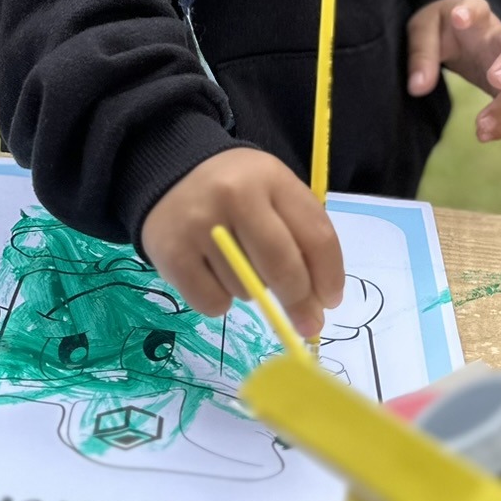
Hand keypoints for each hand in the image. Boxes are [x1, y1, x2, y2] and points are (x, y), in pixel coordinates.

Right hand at [140, 148, 342, 337]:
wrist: (169, 176)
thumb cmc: (237, 190)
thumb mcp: (275, 194)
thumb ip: (301, 238)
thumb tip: (317, 305)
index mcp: (271, 178)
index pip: (316, 236)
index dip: (329, 277)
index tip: (331, 302)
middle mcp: (235, 196)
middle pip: (283, 267)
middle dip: (300, 303)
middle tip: (306, 324)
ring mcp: (200, 225)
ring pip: (247, 289)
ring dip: (252, 292)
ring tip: (237, 263)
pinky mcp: (172, 254)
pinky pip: (214, 303)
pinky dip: (220, 301)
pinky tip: (212, 274)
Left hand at [406, 0, 500, 143]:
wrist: (461, 32)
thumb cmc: (442, 28)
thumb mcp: (423, 30)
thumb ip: (420, 54)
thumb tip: (418, 88)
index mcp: (476, 15)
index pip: (478, 6)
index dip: (471, 11)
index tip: (458, 18)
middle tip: (494, 80)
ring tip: (482, 128)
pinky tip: (485, 136)